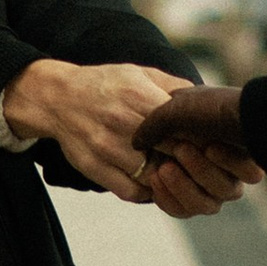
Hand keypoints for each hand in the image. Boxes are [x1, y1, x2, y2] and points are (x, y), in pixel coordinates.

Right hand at [0, 59, 197, 200]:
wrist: (57, 97)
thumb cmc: (106, 85)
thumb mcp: (139, 73)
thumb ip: (173, 86)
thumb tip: (206, 100)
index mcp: (138, 95)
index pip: (183, 124)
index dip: (201, 137)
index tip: (209, 141)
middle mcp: (122, 121)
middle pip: (172, 152)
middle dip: (189, 159)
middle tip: (197, 161)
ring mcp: (106, 147)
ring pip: (154, 176)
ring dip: (169, 178)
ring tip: (175, 171)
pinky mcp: (94, 168)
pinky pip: (131, 191)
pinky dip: (147, 192)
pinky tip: (153, 182)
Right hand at [135, 83, 261, 188]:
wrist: (243, 103)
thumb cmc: (205, 105)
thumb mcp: (172, 112)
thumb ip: (152, 129)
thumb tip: (136, 143)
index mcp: (191, 163)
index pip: (174, 195)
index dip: (163, 191)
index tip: (156, 175)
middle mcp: (210, 173)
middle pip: (193, 203)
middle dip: (179, 185)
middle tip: (168, 166)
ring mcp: (229, 176)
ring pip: (211, 200)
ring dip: (196, 176)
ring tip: (186, 150)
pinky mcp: (247, 174)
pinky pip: (230, 191)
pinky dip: (219, 172)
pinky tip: (213, 149)